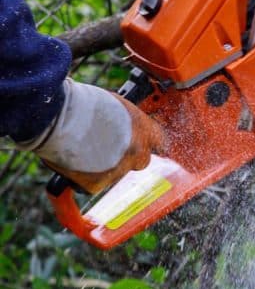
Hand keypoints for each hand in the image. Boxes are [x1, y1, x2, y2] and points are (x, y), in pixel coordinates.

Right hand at [19, 80, 165, 194]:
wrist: (60, 117)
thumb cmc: (84, 103)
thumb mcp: (116, 105)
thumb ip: (125, 121)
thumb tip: (124, 125)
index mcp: (144, 129)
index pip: (160, 140)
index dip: (150, 142)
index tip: (144, 143)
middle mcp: (136, 152)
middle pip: (142, 160)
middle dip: (129, 156)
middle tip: (110, 147)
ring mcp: (118, 170)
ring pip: (116, 173)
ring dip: (105, 166)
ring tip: (84, 149)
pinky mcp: (97, 184)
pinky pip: (93, 184)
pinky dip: (84, 177)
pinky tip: (74, 162)